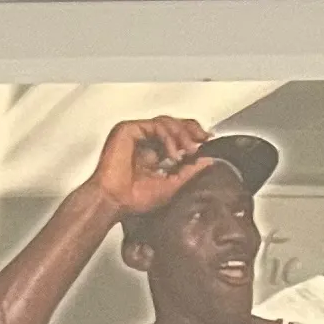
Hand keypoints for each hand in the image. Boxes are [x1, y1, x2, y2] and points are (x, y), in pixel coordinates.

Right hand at [87, 117, 216, 216]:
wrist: (115, 201)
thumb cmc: (134, 198)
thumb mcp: (173, 185)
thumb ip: (190, 171)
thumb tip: (208, 161)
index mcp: (154, 152)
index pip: (176, 135)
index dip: (193, 135)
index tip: (208, 141)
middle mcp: (144, 141)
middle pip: (172, 123)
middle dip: (191, 130)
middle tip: (203, 139)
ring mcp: (136, 134)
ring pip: (166, 122)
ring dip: (182, 134)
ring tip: (189, 151)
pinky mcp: (128, 130)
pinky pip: (155, 125)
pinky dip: (168, 137)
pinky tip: (173, 153)